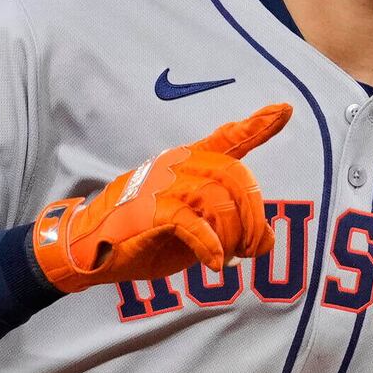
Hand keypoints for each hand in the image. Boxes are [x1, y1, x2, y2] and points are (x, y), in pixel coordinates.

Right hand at [31, 104, 290, 292]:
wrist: (88, 250)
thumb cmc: (143, 238)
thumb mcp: (196, 235)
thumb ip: (230, 229)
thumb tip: (263, 240)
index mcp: (186, 165)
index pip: (226, 139)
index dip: (257, 125)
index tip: (284, 109)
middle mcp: (175, 166)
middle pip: (234, 176)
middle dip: (252, 215)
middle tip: (251, 247)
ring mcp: (159, 185)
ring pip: (217, 199)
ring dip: (232, 235)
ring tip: (228, 258)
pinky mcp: (146, 209)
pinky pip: (190, 220)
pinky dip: (209, 244)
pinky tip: (214, 263)